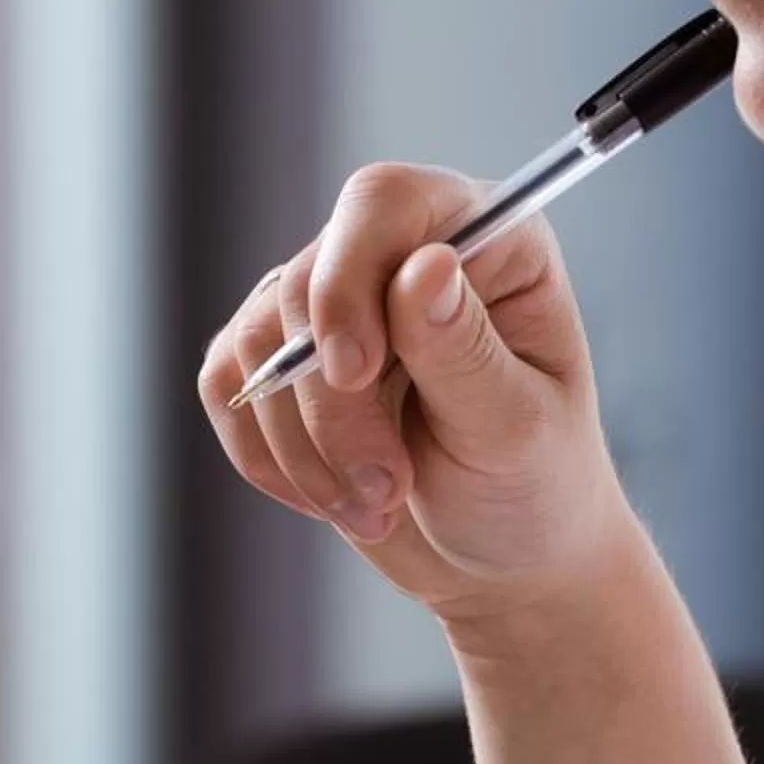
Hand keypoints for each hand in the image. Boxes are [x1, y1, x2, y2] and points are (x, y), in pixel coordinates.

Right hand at [198, 162, 645, 633]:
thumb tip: (425, 267)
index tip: (352, 375)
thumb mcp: (516, 428)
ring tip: (375, 505)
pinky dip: (268, 457)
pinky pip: (228, 388)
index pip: (383, 204)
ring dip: (304, 447)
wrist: (504, 559)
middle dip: (332, 407)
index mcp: (485, 242)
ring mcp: (335, 307)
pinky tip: (330, 497)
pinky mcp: (284, 364)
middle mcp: (402, 256)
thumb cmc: (535, 484)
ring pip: (257, 344)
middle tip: (387, 488)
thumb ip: (463, 350)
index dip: (347, 278)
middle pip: (306, 286)